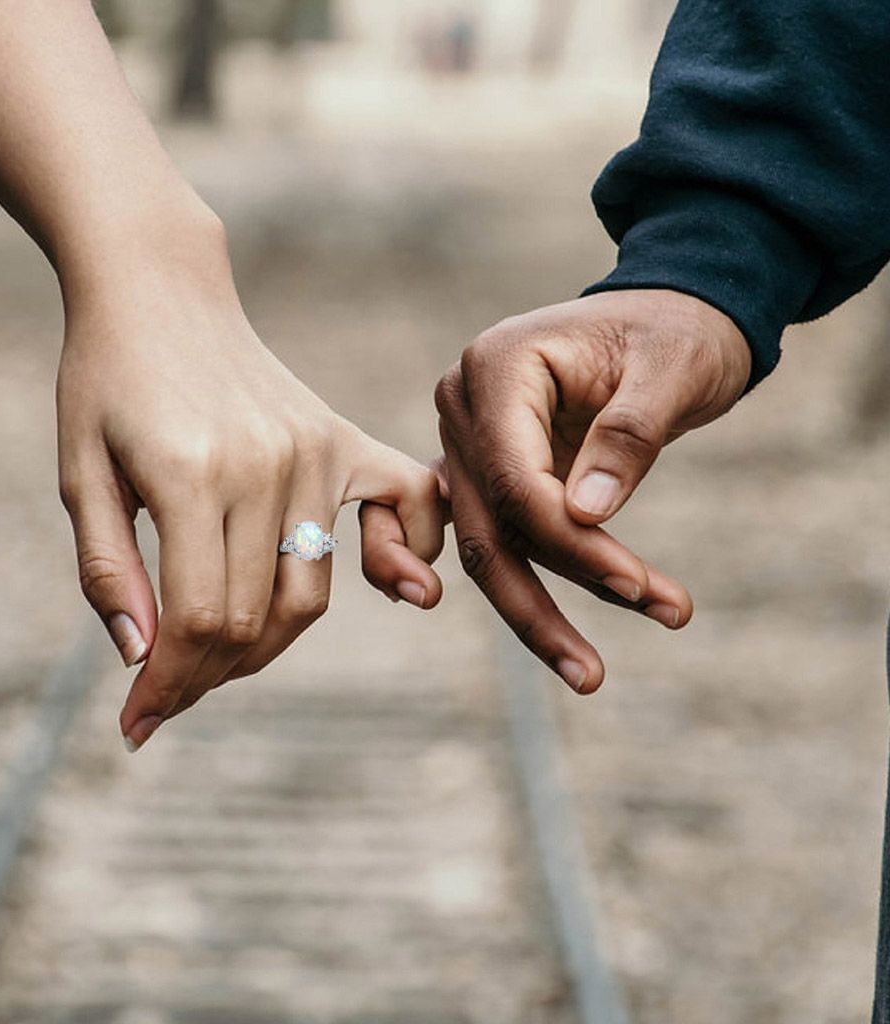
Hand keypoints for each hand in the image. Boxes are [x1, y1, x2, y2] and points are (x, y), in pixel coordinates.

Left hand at [56, 214, 444, 749]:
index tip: (138, 724)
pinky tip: (395, 584)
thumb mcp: (79, 473)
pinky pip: (405, 504)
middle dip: (206, 676)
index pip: (198, 620)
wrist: (159, 291)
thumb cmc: (105, 380)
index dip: (168, 686)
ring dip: (266, 643)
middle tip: (168, 692)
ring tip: (219, 655)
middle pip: (255, 618)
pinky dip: (406, 552)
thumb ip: (109, 569)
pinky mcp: (340, 438)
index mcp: (188, 474)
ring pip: (309, 591)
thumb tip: (144, 659)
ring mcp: (313, 451)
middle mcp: (266, 466)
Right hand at [430, 289, 750, 692]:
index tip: (637, 584)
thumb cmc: (676, 331)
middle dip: (541, 603)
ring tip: (593, 670)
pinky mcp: (486, 471)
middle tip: (594, 674)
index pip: (515, 478)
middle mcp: (464, 406)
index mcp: (496, 366)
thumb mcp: (672, 368)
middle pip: (488, 526)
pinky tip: (542, 635)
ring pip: (487, 546)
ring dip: (538, 609)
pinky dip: (518, 583)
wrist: (669, 316)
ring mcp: (467, 442)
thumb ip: (627, 436)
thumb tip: (586, 515)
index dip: (570, 542)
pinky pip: (490, 536)